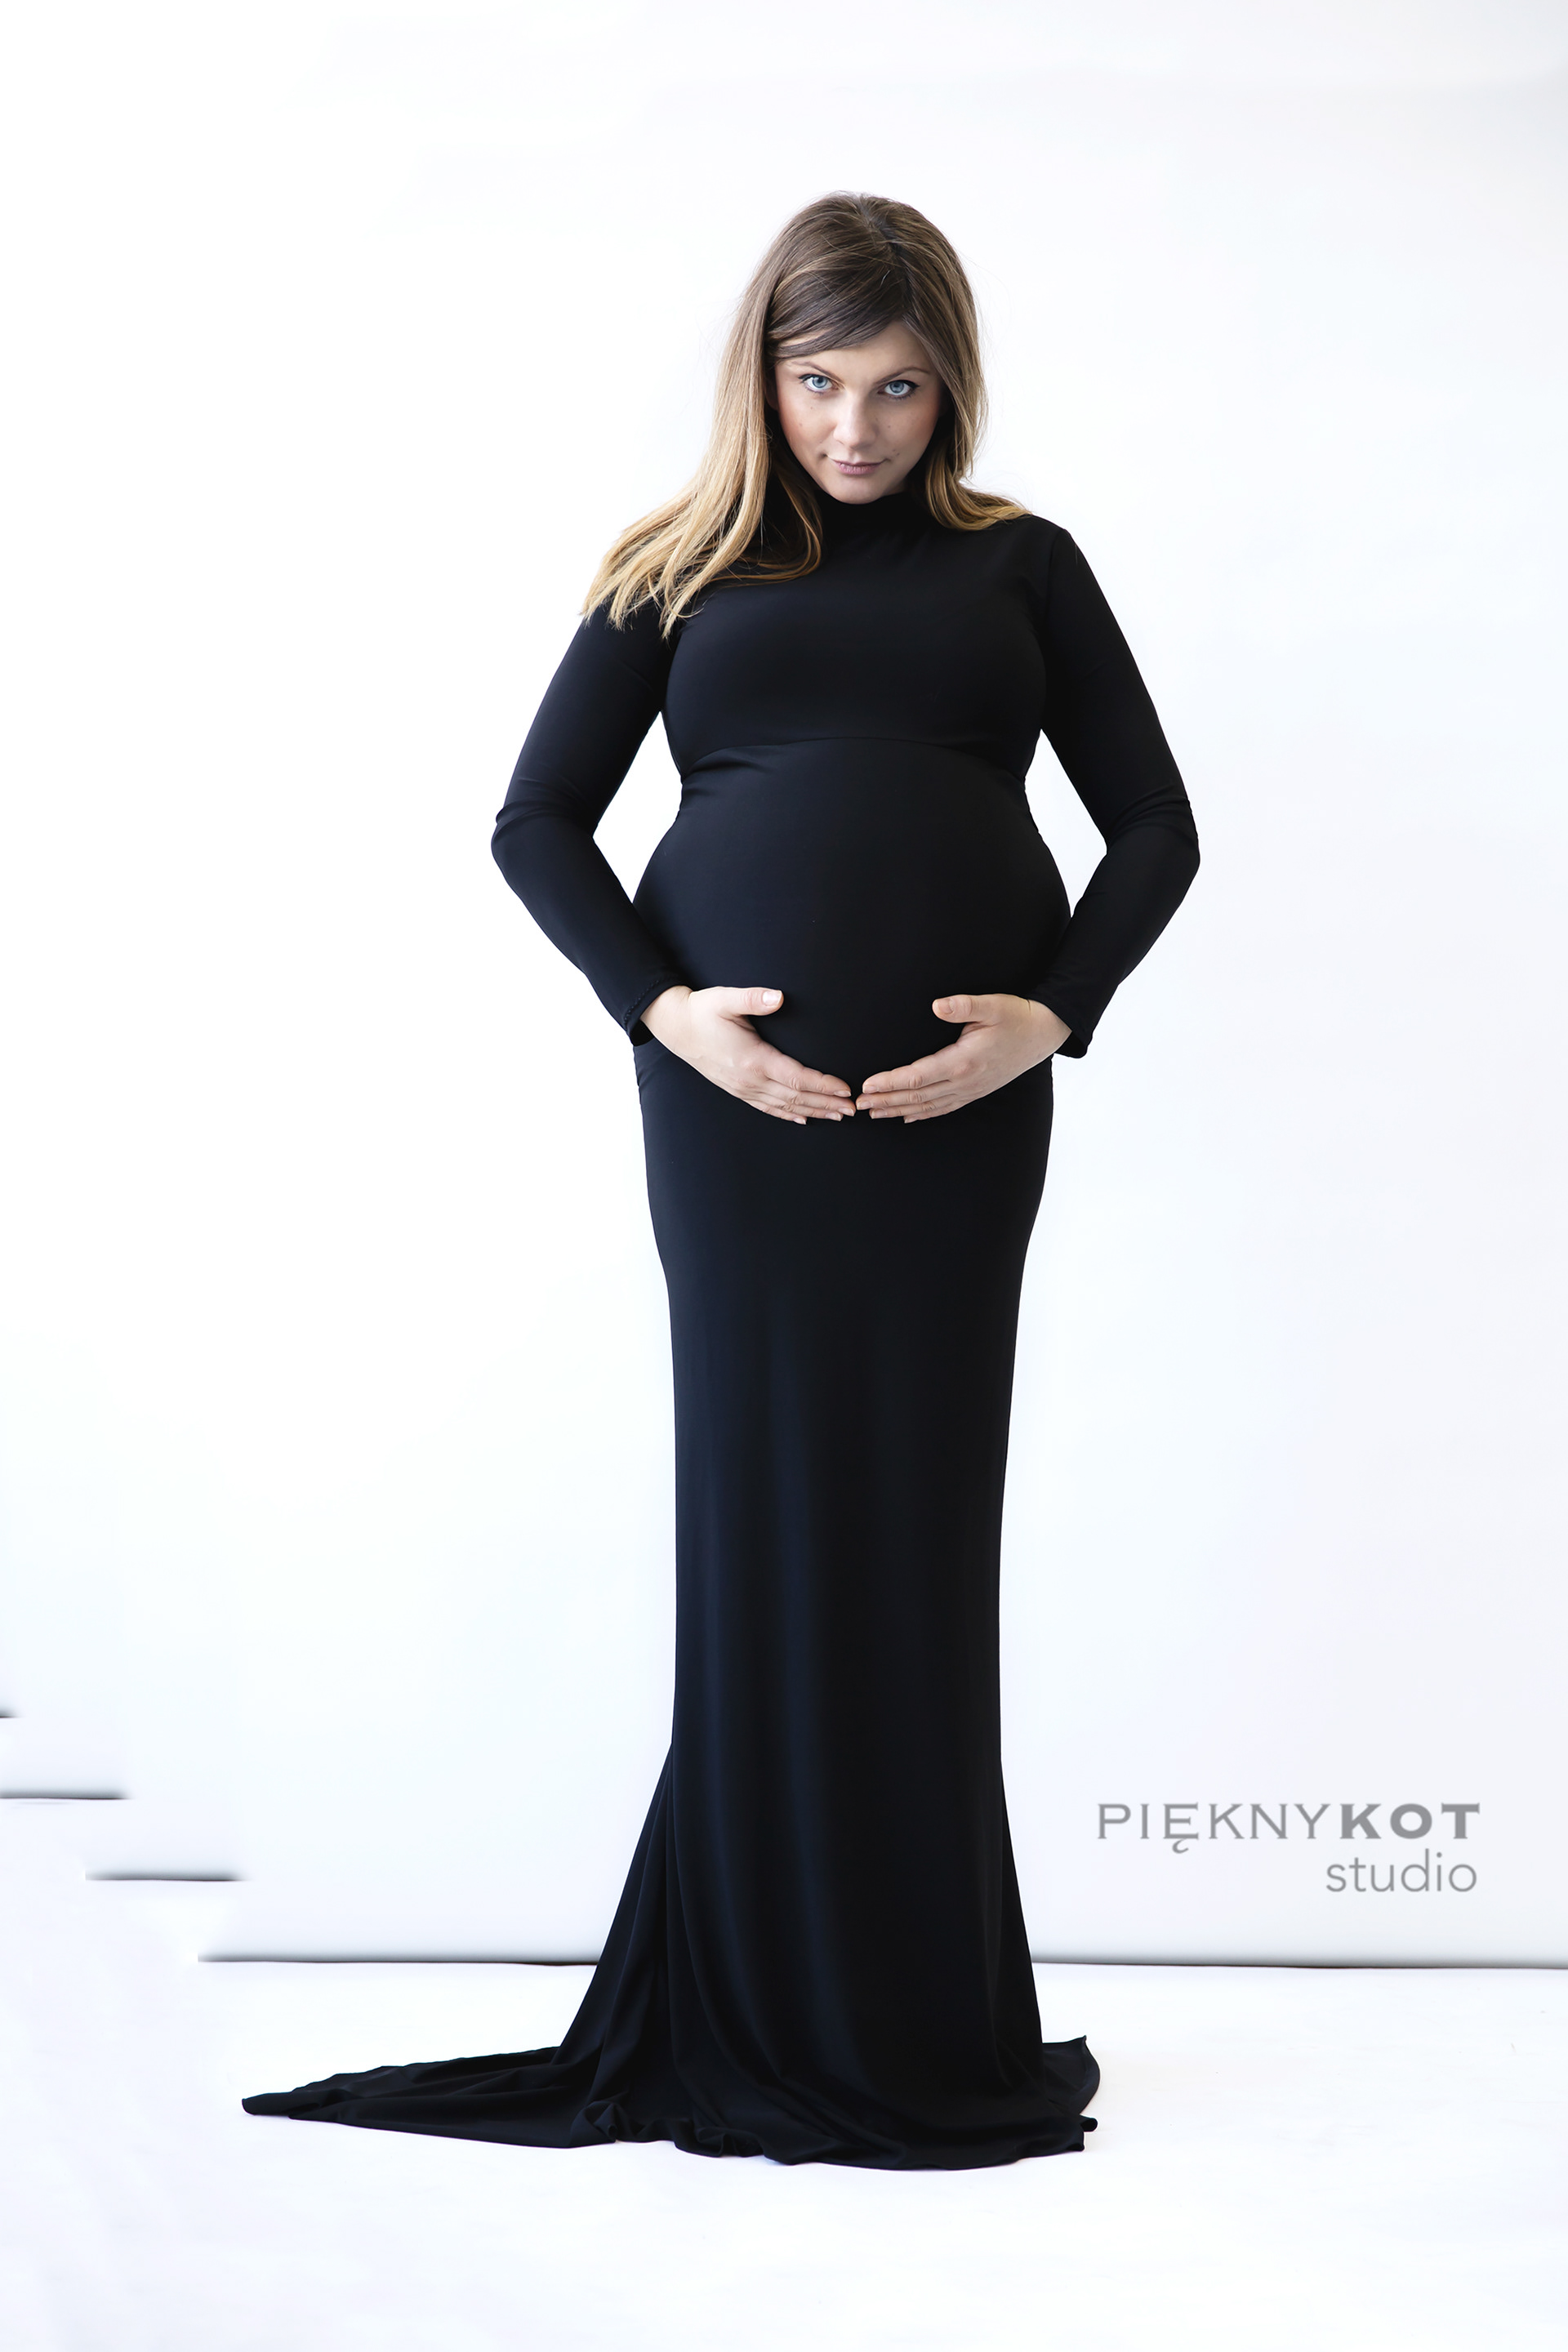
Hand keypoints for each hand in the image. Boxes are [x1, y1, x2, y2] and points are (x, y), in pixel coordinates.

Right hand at [641, 985, 854, 1124]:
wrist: (676, 1028)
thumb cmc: (703, 1011)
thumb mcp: (726, 999)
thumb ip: (754, 998)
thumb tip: (779, 997)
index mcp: (752, 1059)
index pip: (797, 1078)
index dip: (824, 1085)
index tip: (846, 1089)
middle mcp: (749, 1080)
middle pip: (796, 1098)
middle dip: (827, 1103)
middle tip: (854, 1109)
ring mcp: (743, 1089)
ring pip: (785, 1107)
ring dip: (813, 1111)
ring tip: (838, 1115)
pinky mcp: (738, 1090)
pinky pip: (767, 1108)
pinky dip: (788, 1115)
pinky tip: (803, 1118)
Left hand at [858, 994, 1070, 1122]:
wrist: (1044, 1033)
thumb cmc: (1016, 1016)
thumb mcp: (993, 1005)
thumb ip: (964, 1005)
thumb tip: (937, 1005)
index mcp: (964, 1061)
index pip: (918, 1076)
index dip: (890, 1082)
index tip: (867, 1085)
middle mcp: (965, 1081)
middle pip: (917, 1096)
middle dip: (885, 1101)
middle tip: (857, 1105)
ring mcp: (970, 1090)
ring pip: (927, 1106)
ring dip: (898, 1110)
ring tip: (873, 1113)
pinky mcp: (975, 1091)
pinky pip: (944, 1108)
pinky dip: (922, 1114)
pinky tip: (906, 1116)